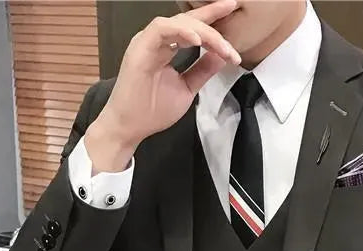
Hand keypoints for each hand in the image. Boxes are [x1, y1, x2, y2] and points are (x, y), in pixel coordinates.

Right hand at [85, 0, 240, 171]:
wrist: (130, 128)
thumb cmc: (152, 112)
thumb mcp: (187, 89)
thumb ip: (201, 71)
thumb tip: (220, 57)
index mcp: (166, 47)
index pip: (192, 27)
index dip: (212, 16)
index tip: (232, 10)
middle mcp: (156, 41)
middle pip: (187, 19)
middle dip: (212, 14)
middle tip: (232, 10)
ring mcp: (147, 42)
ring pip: (177, 22)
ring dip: (203, 31)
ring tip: (222, 46)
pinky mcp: (139, 49)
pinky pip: (161, 30)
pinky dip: (181, 32)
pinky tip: (198, 40)